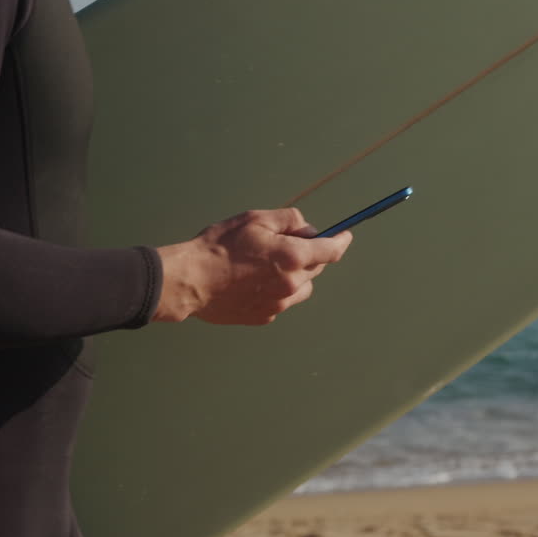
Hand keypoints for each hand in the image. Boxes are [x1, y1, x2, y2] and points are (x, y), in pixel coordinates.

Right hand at [152, 208, 352, 324]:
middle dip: (309, 254)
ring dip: (296, 275)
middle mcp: (291, 283)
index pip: (330, 250)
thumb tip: (306, 228)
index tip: (346, 235)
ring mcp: (279, 304)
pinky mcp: (264, 316)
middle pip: (316, 268)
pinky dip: (277, 290)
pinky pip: (282, 301)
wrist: (191, 281)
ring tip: (268, 265)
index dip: (341, 241)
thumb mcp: (255, 220)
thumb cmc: (219, 247)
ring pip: (302, 287)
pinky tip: (254, 281)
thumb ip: (288, 220)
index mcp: (292, 257)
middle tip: (284, 243)